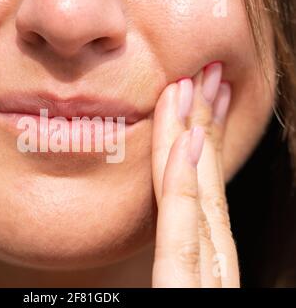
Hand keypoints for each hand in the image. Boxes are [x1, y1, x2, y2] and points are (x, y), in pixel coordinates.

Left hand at [151, 62, 239, 286]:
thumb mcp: (166, 289)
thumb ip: (166, 260)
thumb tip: (155, 217)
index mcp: (200, 265)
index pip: (202, 195)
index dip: (204, 143)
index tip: (200, 101)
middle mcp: (208, 264)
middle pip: (205, 184)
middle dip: (206, 124)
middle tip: (205, 76)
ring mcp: (203, 280)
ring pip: (198, 196)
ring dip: (197, 137)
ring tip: (195, 87)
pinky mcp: (183, 294)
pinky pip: (182, 233)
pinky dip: (185, 185)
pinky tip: (188, 141)